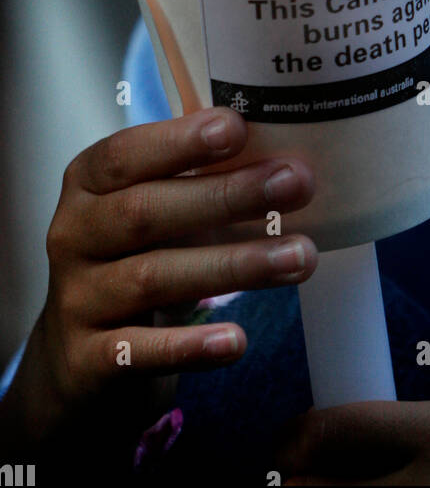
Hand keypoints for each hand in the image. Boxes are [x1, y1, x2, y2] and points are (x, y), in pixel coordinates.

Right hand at [0, 106, 317, 458]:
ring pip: (153, 278)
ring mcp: (78, 300)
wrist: (78, 356)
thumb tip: (282, 157)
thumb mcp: (153, 209)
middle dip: (225, 195)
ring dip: (233, 265)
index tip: (237, 127)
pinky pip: (140, 352)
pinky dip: (189, 346)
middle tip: (295, 183)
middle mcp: (73, 236)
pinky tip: (236, 340)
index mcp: (88, 185)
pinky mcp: (87, 360)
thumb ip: (197, 179)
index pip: (125, 154)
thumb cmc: (135, 258)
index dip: (179, 141)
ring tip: (300, 257)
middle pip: (144, 212)